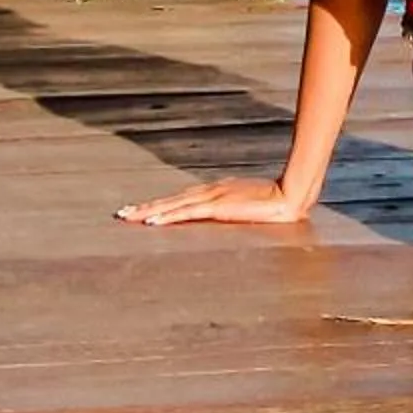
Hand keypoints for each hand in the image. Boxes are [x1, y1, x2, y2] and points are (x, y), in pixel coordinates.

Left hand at [116, 177, 306, 226]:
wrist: (290, 194)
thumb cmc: (276, 200)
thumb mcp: (251, 204)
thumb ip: (238, 207)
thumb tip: (235, 213)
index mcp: (217, 191)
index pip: (182, 198)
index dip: (161, 204)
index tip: (143, 210)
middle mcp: (209, 191)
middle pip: (171, 200)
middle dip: (145, 207)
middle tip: (122, 213)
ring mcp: (212, 198)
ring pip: (172, 205)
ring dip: (148, 211)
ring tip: (128, 217)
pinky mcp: (216, 207)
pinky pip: (185, 213)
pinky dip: (166, 216)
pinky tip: (152, 221)